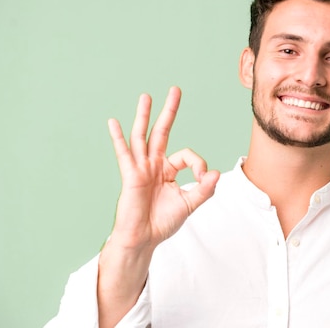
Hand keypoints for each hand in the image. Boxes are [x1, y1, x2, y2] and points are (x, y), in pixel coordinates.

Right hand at [107, 86, 219, 250]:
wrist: (144, 239)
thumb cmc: (163, 223)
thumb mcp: (189, 204)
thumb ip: (204, 189)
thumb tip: (216, 172)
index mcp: (168, 170)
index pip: (186, 155)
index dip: (198, 164)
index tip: (204, 178)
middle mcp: (154, 165)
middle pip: (162, 132)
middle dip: (169, 111)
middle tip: (175, 90)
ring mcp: (141, 168)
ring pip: (142, 136)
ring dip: (144, 116)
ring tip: (146, 96)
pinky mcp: (130, 176)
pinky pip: (124, 154)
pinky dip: (118, 138)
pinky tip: (113, 122)